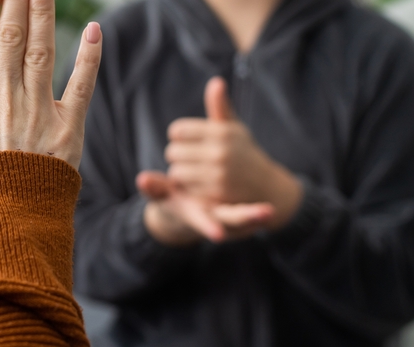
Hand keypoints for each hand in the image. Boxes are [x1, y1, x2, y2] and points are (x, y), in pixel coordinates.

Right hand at [137, 171, 273, 244]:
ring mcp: (225, 220)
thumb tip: (142, 179)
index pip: (201, 221)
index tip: (217, 234)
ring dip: (255, 218)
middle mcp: (211, 220)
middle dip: (244, 218)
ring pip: (241, 220)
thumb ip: (154, 188)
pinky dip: (257, 214)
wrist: (185, 217)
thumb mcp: (162, 197)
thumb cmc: (171, 202)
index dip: (208, 226)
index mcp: (194, 215)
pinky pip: (247, 215)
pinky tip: (272, 208)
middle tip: (264, 214)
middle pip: (229, 221)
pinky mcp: (236, 216)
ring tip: (270, 212)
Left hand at [138, 77, 301, 243]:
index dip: (179, 136)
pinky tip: (199, 184)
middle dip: (178, 155)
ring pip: (176, 171)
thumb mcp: (234, 128)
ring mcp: (218, 174)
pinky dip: (188, 187)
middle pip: (173, 151)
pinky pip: (185, 188)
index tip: (188, 141)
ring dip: (181, 173)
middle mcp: (220, 151)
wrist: (266, 186)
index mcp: (221, 131)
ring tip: (194, 171)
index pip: (177, 130)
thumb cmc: (243, 152)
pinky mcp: (216, 194)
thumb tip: (216, 82)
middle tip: (190, 158)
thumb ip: (220, 106)